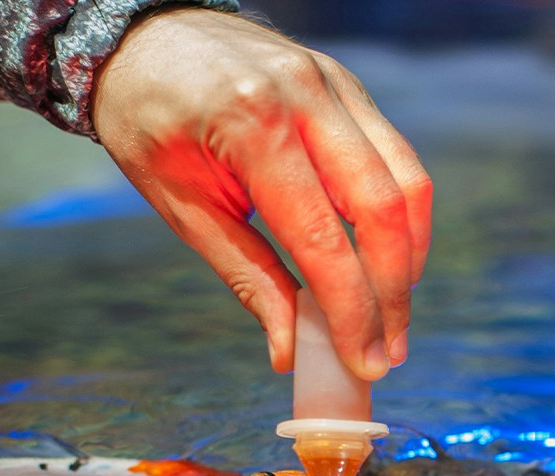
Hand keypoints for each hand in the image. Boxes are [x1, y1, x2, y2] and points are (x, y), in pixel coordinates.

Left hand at [92, 9, 430, 379]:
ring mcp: (334, 83)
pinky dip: (400, 216)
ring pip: (406, 180)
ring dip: (409, 256)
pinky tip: (386, 258)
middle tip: (389, 348)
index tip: (366, 360)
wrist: (145, 37)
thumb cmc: (150, 122)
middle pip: (382, 208)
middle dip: (393, 291)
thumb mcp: (182, 207)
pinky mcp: (347, 85)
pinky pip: (395, 157)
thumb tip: (291, 350)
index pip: (324, 237)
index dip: (353, 309)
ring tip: (392, 311)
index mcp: (251, 126)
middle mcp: (304, 95)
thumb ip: (247, 276)